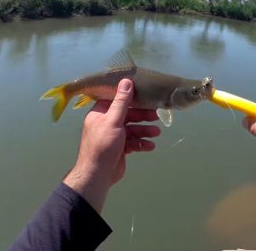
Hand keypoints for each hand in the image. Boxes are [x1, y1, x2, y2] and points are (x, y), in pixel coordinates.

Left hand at [63, 79, 159, 212]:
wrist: (98, 175)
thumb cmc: (103, 145)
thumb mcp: (113, 121)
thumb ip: (122, 102)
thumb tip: (127, 80)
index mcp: (100, 114)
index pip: (117, 101)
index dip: (131, 99)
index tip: (145, 96)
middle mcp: (106, 123)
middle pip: (127, 115)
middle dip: (142, 117)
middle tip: (156, 116)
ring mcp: (114, 137)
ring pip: (132, 130)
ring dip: (144, 131)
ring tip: (157, 133)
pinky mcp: (120, 148)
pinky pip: (133, 142)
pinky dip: (142, 143)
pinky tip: (151, 146)